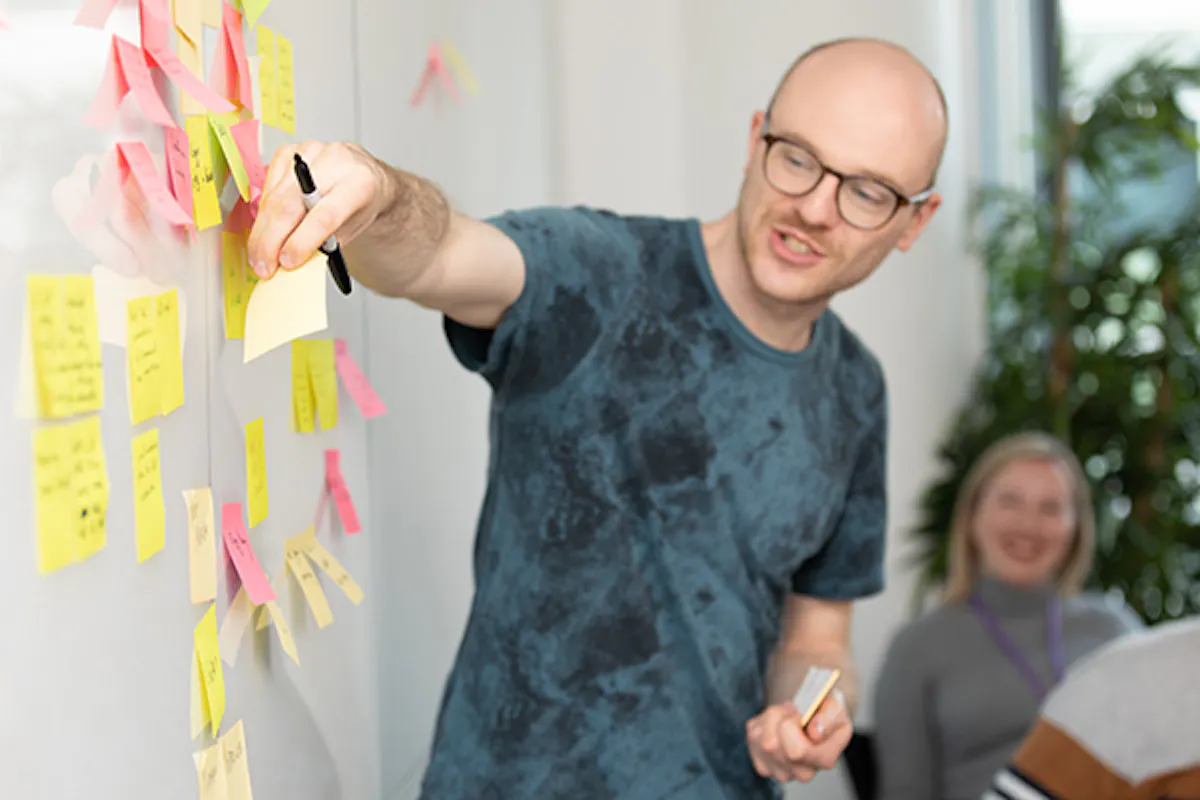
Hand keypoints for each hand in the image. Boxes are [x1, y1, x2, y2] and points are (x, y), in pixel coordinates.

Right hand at [247, 140, 392, 279]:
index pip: (324, 215)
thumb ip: (326, 244)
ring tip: (259, 257)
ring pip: (274, 198)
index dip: (302, 241)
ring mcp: (309, 152)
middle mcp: (334, 161)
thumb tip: (289, 261)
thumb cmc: (359, 203)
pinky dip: (262, 214)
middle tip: (265, 267)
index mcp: (358, 182)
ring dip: (261, 232)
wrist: (362, 175)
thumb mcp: (353, 228)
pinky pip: (267, 187)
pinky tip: (263, 231)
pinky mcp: (289, 152)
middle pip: (290, 206)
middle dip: (271, 242)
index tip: (287, 262)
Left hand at [745, 689, 851, 783]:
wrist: (812, 712)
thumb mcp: (835, 705)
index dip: (792, 725)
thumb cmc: (824, 710)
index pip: (796, 751)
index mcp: (825, 760)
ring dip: (769, 718)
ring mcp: (781, 772)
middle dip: (777, 718)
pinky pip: (752, 736)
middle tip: (791, 712)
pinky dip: (760, 723)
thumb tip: (814, 734)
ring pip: (759, 739)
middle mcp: (802, 773)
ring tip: (785, 716)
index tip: (800, 714)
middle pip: (771, 745)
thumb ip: (829, 718)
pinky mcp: (763, 765)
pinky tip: (775, 724)